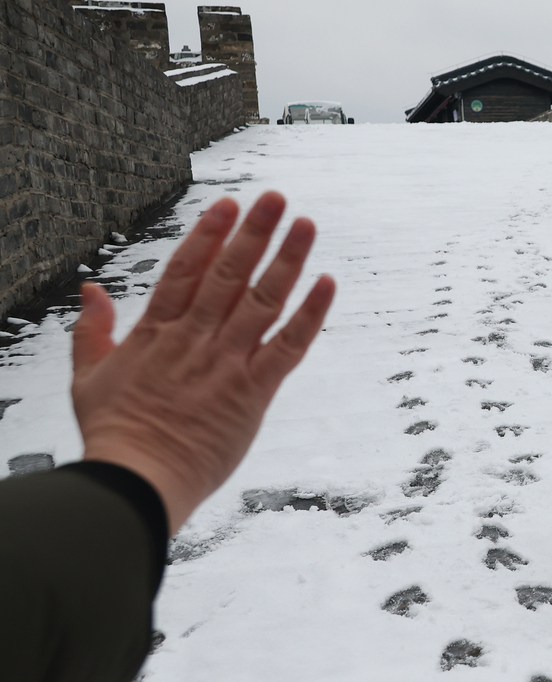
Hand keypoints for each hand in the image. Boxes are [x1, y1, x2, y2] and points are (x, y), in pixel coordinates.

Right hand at [71, 192, 334, 533]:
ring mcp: (226, 362)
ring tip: (305, 225)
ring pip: (261, 300)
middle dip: (254, 232)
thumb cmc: (115, 435)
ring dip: (286, 259)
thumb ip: (93, 330)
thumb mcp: (88, 377)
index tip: (228, 204)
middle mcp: (195, 338)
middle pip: (229, 274)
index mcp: (156, 331)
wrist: (139, 481)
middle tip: (276, 199)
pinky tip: (326, 283)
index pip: (186, 270)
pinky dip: (310, 314)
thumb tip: (91, 290)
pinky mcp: (253, 390)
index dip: (208, 234)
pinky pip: (288, 344)